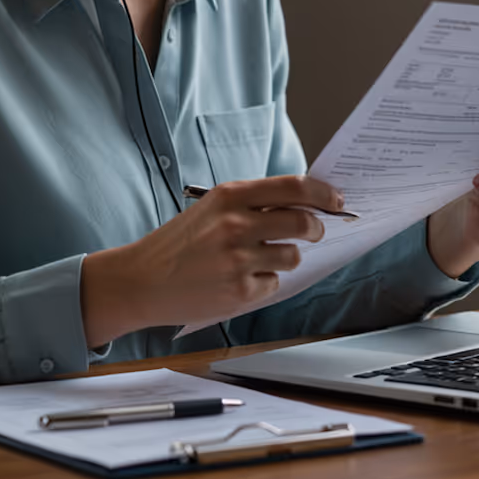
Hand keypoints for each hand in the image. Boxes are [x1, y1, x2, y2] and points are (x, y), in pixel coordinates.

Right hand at [79, 175, 343, 344]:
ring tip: (257, 259)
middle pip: (303, 222)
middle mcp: (236, 224)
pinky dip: (263, 282)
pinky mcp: (239, 290)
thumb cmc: (181, 242)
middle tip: (314, 232)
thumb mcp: (213, 208)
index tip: (336, 201)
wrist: (142, 279)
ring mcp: (238, 259)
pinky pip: (273, 284)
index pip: (294, 187)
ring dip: (284, 258)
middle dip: (316, 228)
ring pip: (292, 256)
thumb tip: (305, 203)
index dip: (323, 194)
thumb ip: (254, 203)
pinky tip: (237, 280)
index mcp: (231, 195)